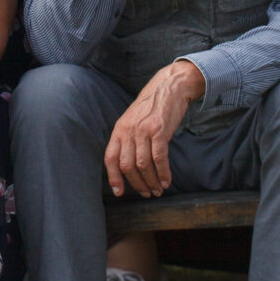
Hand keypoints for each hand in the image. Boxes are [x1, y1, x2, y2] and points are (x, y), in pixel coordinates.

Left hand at [104, 60, 203, 195]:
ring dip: (151, 181)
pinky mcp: (159, 130)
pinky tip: (166, 180)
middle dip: (137, 184)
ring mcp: (144, 130)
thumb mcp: (133, 120)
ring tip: (158, 189)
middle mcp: (128, 130)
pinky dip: (163, 173)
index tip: (120, 192)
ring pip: (143, 165)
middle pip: (127, 165)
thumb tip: (128, 166)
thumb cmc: (152, 106)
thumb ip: (128, 139)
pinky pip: (159, 158)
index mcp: (119, 129)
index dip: (114, 178)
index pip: (110, 158)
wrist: (169, 87)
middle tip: (147, 193)